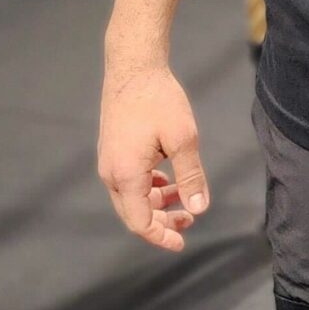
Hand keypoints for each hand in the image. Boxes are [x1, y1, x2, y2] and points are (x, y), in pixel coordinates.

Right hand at [97, 65, 210, 252]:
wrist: (133, 67)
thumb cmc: (158, 99)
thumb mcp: (183, 139)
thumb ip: (191, 176)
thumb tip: (199, 208)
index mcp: (126, 175)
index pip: (140, 222)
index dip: (161, 236)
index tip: (182, 242)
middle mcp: (111, 173)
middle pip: (134, 213)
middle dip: (162, 221)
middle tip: (189, 220)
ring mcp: (108, 161)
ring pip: (131, 197)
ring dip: (156, 202)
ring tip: (183, 198)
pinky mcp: (112, 150)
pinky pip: (128, 181)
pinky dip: (148, 187)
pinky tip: (167, 179)